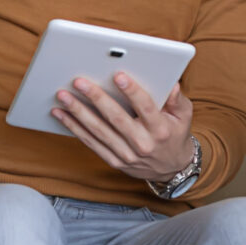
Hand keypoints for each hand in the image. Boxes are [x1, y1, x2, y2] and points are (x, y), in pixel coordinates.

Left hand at [52, 73, 196, 186]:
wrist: (171, 169)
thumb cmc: (175, 134)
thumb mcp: (183, 116)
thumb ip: (177, 99)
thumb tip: (172, 84)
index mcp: (160, 129)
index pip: (146, 108)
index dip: (132, 91)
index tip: (118, 75)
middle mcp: (143, 143)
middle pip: (116, 118)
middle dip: (96, 98)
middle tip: (79, 82)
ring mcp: (126, 155)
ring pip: (99, 131)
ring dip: (78, 113)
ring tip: (63, 96)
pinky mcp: (114, 161)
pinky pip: (91, 143)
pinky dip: (75, 128)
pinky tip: (62, 114)